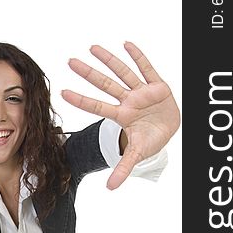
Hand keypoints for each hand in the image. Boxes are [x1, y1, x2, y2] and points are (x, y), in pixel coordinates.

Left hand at [61, 42, 180, 189]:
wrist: (170, 129)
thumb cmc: (151, 138)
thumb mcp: (137, 154)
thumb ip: (123, 168)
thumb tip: (110, 188)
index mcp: (121, 116)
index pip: (97, 106)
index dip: (81, 100)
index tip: (62, 92)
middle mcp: (128, 101)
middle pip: (105, 85)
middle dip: (88, 74)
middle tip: (69, 62)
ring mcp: (141, 91)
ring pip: (123, 73)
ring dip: (109, 60)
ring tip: (93, 48)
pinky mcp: (157, 85)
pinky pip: (147, 68)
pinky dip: (138, 56)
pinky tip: (126, 44)